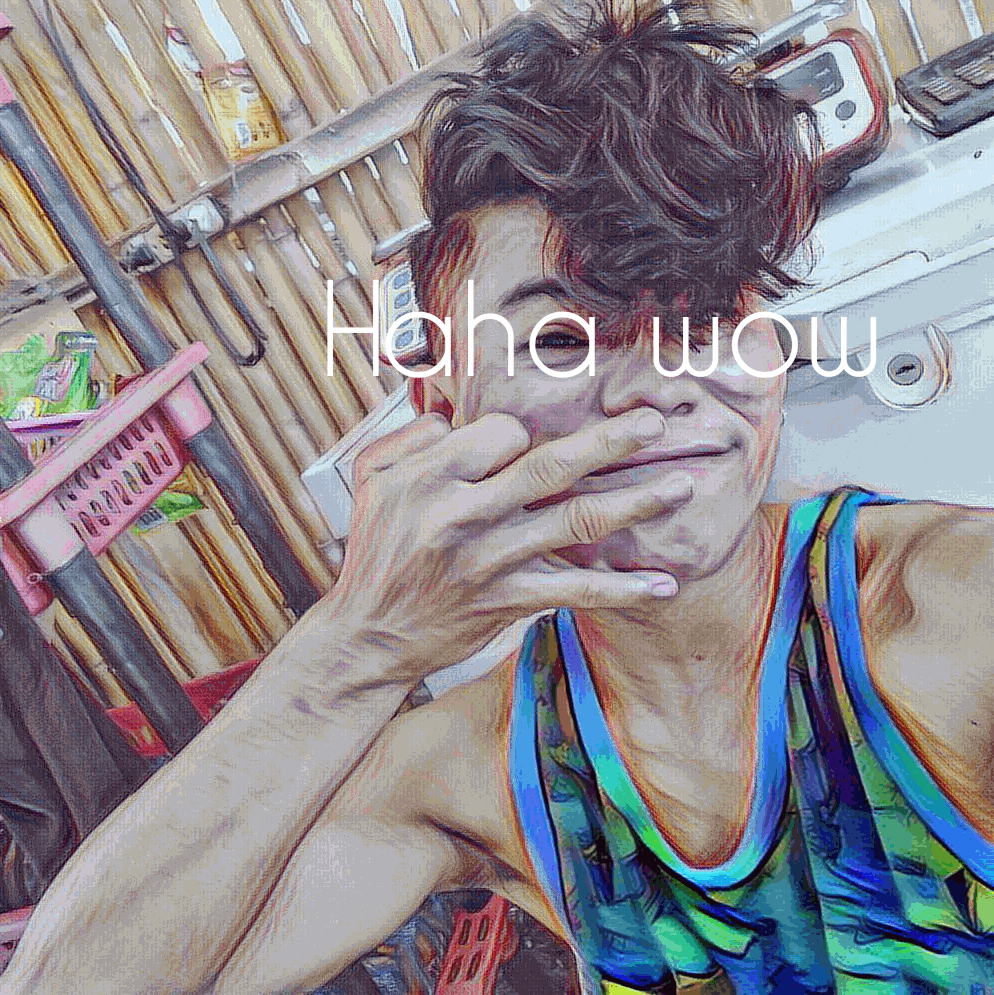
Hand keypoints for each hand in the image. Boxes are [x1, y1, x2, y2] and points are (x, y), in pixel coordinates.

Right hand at [321, 408, 691, 681]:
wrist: (367, 636)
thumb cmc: (375, 551)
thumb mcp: (370, 480)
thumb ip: (412, 435)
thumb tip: (458, 413)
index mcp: (429, 477)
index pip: (502, 433)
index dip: (522, 432)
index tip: (526, 441)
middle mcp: (461, 515)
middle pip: (548, 467)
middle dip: (610, 441)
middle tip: (656, 422)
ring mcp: (488, 561)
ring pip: (573, 523)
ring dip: (633, 503)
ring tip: (681, 486)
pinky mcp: (507, 603)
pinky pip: (573, 592)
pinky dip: (621, 588)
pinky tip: (663, 583)